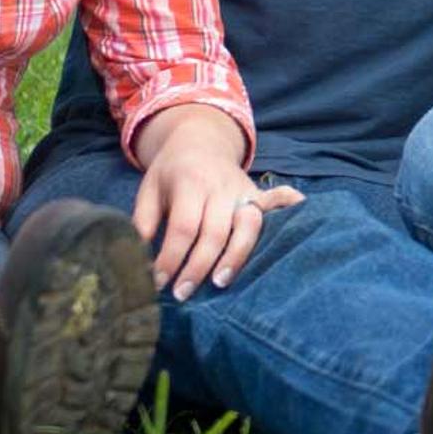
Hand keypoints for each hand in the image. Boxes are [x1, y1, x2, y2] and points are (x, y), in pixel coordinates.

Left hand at [133, 105, 300, 297]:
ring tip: (220, 283)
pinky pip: (277, 200)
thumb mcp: (148, 190)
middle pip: (215, 232)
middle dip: (198, 267)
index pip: (183, 227)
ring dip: (236, 256)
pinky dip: (289, 209)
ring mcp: (243, 190)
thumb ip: (142, 221)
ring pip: (248, 225)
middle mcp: (220, 187)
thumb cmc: (170, 173)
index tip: (158, 283)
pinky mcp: (258, 194)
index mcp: (190, 183)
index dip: (171, 258)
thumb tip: (135, 257)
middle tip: (183, 294)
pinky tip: (296, 223)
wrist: (198, 139)